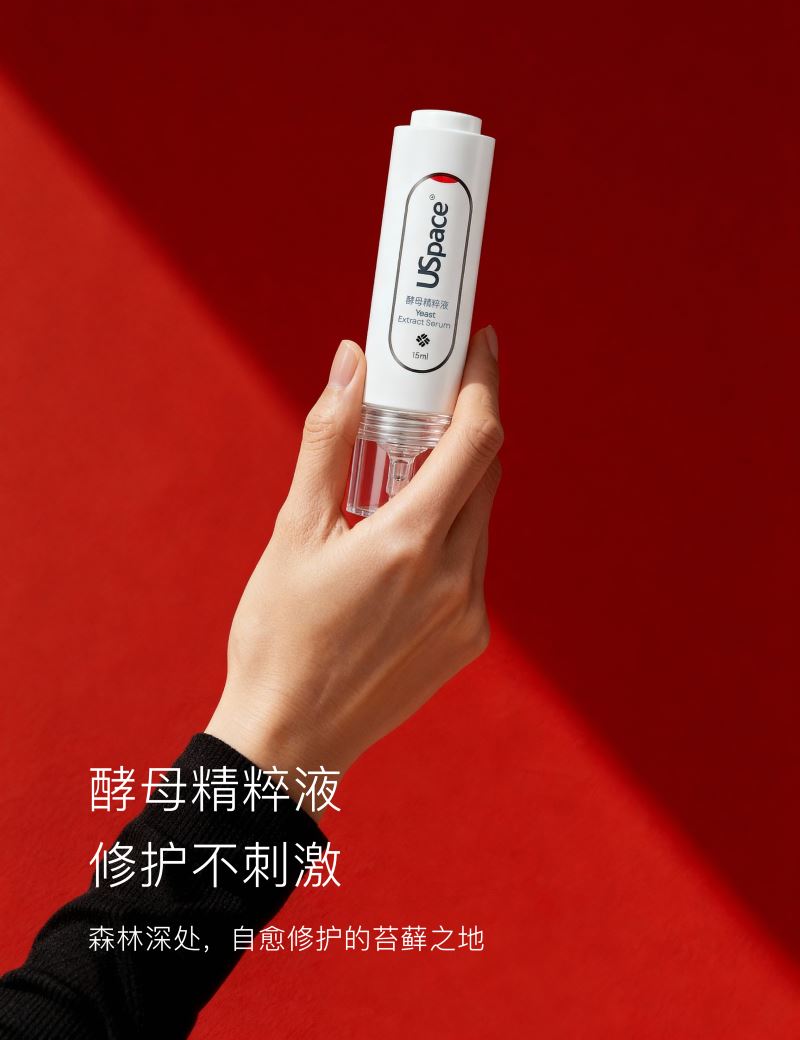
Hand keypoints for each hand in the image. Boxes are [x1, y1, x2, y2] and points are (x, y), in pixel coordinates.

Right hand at [205, 326, 502, 811]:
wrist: (290, 739)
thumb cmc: (279, 633)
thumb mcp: (294, 530)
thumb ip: (330, 439)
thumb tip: (353, 361)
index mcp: (410, 541)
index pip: (477, 439)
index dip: (484, 381)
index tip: (479, 343)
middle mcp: (455, 576)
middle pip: (487, 472)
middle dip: (468, 423)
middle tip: (434, 393)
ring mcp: (468, 613)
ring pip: (482, 518)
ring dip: (457, 481)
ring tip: (404, 471)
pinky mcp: (469, 641)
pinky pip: (474, 563)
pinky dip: (452, 531)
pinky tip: (404, 539)